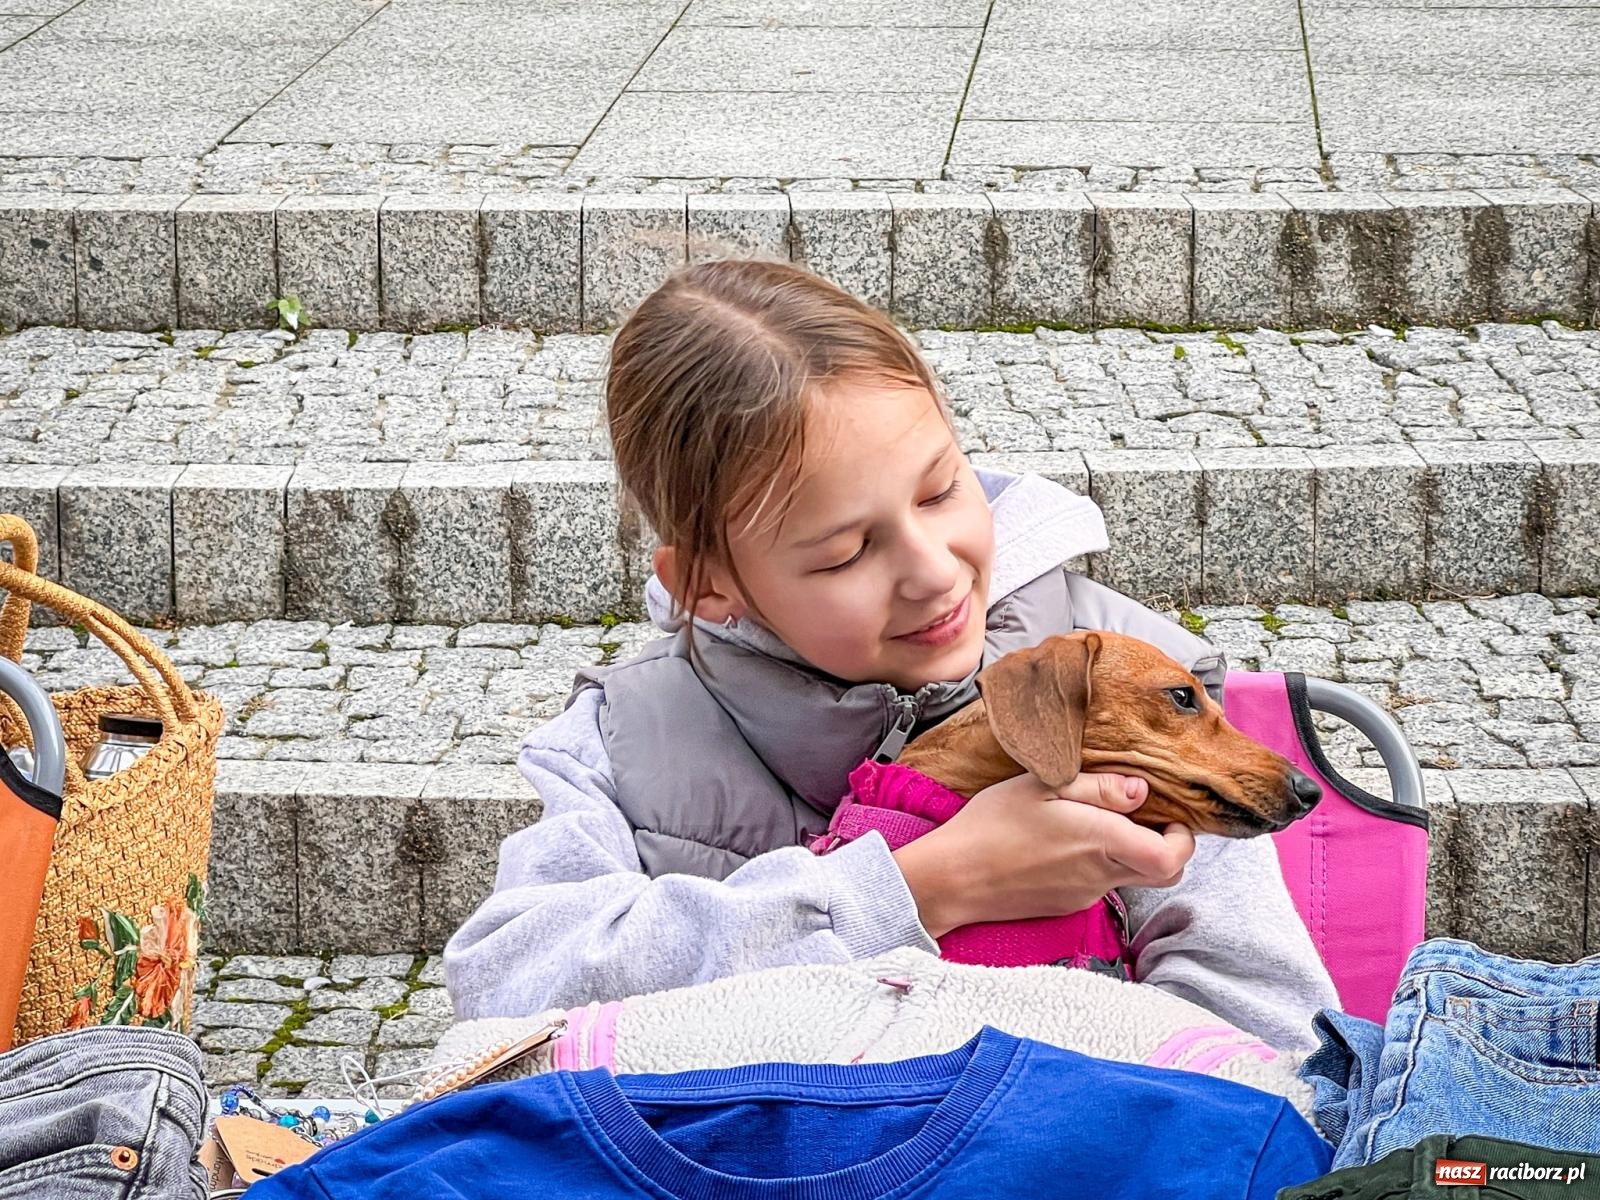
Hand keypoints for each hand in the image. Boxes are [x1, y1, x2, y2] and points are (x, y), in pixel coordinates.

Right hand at [893, 771, 1195, 938]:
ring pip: (1131, 878)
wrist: (952, 879)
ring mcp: (1084, 895)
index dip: (1184, 839)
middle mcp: (1099, 874)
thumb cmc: (991, 825)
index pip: (1171, 858)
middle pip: (1163, 875)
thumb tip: (1140, 791)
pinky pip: (1099, 885)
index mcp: (1100, 840)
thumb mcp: (1042, 786)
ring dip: (1129, 853)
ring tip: (1094, 823)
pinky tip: (1063, 843)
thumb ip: (1098, 787)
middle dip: (1166, 847)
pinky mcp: (1065, 904)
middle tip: (1146, 819)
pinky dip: (1097, 864)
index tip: (1169, 816)